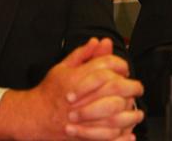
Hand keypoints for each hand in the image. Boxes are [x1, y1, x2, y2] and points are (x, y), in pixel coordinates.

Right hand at [0, 38, 143, 139]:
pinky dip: (121, 135)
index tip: (125, 70)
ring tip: (136, 112)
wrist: (34, 116)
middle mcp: (83, 94)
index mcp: (78, 76)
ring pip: (115, 111)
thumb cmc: (49, 92)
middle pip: (116, 86)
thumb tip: (98, 41)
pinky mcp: (83, 133)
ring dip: (130, 111)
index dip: (120, 65)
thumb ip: (82, 54)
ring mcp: (83, 115)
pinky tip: (128, 132)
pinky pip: (107, 135)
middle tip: (137, 89)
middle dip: (131, 87)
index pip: (107, 64)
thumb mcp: (62, 67)